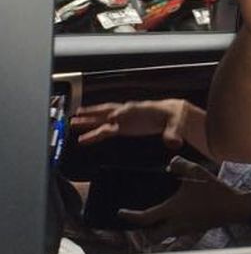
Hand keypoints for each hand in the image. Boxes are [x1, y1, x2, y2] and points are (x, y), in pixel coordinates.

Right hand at [70, 99, 188, 148]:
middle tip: (76, 117)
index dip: (116, 117)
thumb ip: (173, 134)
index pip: (124, 113)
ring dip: (88, 121)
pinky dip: (94, 133)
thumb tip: (173, 142)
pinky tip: (84, 138)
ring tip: (72, 122)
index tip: (106, 120)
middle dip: (93, 115)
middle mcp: (128, 113)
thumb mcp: (175, 125)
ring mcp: (124, 119)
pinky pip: (105, 130)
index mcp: (140, 111)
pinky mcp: (123, 127)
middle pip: (107, 113)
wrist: (172, 115)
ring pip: (102, 119)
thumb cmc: (172, 117)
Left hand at [119, 156, 250, 240]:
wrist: (235, 207)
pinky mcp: (195, 231)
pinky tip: (175, 219)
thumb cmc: (214, 190)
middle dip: (143, 233)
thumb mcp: (197, 172)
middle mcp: (177, 223)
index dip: (130, 216)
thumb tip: (169, 166)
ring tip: (156, 221)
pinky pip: (177, 236)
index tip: (121, 212)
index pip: (145, 218)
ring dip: (157, 232)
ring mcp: (186, 230)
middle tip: (140, 222)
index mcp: (173, 209)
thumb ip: (180, 165)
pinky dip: (171, 231)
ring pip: (164, 238)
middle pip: (152, 237)